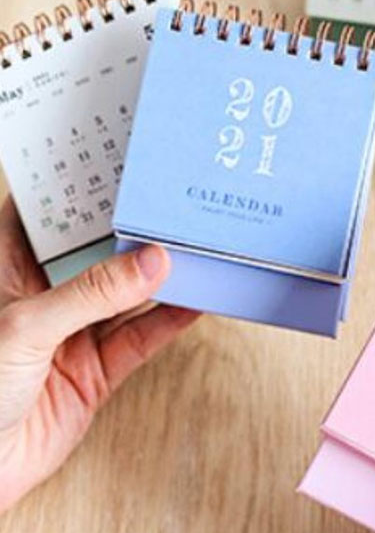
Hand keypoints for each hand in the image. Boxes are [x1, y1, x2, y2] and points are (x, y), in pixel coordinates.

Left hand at [0, 198, 197, 512]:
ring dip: (162, 276)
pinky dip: (171, 321)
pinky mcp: (96, 370)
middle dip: (135, 231)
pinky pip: (142, 337)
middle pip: (99, 251)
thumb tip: (152, 262)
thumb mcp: (25, 327)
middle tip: (175, 204)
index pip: (49, 214)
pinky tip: (196, 301)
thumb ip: (91, 294)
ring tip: (198, 249)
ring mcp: (73, 333)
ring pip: (127, 293)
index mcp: (8, 269)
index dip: (82, 187)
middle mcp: (43, 295)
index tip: (123, 162)